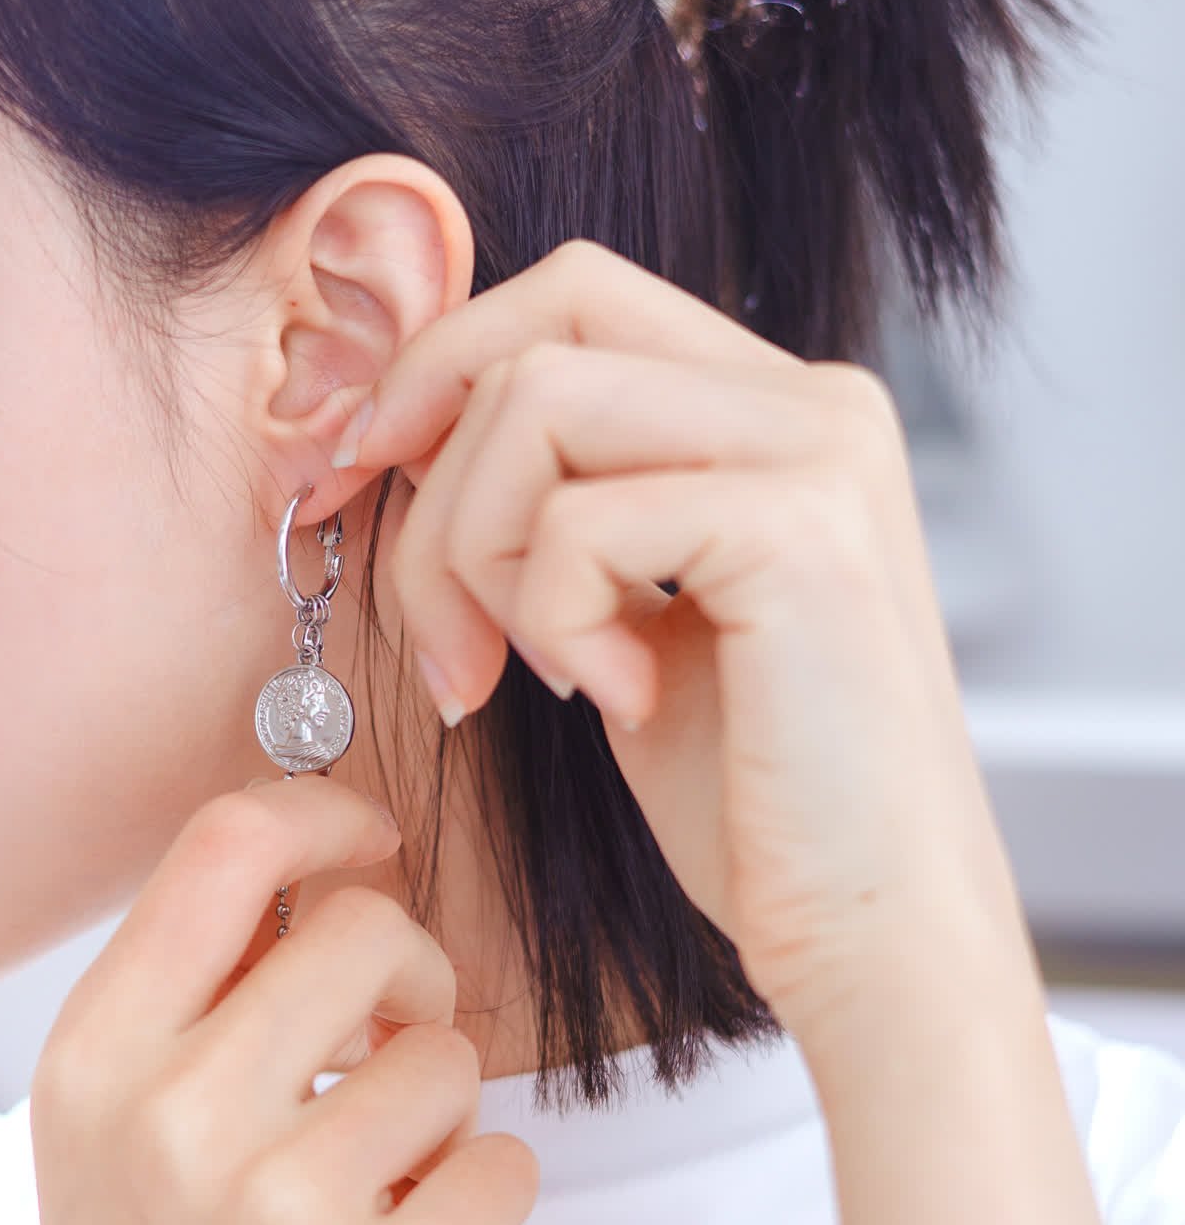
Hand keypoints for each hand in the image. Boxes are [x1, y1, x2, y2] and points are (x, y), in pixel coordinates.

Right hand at [27, 774, 541, 1224]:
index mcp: (88, 1064)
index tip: (365, 850)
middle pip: (366, 932)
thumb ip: (190, 1006)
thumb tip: (326, 866)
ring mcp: (282, 1215)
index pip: (223, 848)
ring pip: (450, 1055)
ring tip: (373, 1196)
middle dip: (408, 981)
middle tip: (387, 1052)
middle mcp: (173, 1122)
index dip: (321, 819)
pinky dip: (481, 1202)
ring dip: (441, 1115)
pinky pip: (505, 1161)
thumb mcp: (102, 1148)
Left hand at [328, 239, 1034, 1043]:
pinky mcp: (802, 533)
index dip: (435, 368)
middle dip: (430, 465)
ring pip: (535, 406)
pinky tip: (618, 698)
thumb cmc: (750, 795)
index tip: (350, 475)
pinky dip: (551, 619)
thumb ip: (562, 500)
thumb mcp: (630, 611)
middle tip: (429, 619)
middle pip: (541, 325)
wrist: (873, 928)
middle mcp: (817, 401)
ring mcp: (821, 454)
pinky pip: (577, 523)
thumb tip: (397, 424)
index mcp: (781, 407)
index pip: (570, 295)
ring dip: (473, 554)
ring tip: (524, 671)